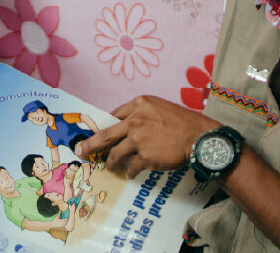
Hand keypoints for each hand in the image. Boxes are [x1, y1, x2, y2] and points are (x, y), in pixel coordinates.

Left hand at [75, 95, 219, 178]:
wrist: (199, 137)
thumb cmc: (182, 122)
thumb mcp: (159, 107)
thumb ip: (141, 113)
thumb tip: (125, 125)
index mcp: (138, 104)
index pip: (113, 115)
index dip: (103, 126)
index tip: (94, 133)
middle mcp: (135, 120)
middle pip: (105, 135)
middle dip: (89, 145)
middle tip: (80, 151)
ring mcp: (138, 139)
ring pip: (116, 154)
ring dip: (111, 162)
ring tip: (110, 167)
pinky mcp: (145, 156)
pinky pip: (131, 167)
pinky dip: (129, 172)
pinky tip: (130, 174)